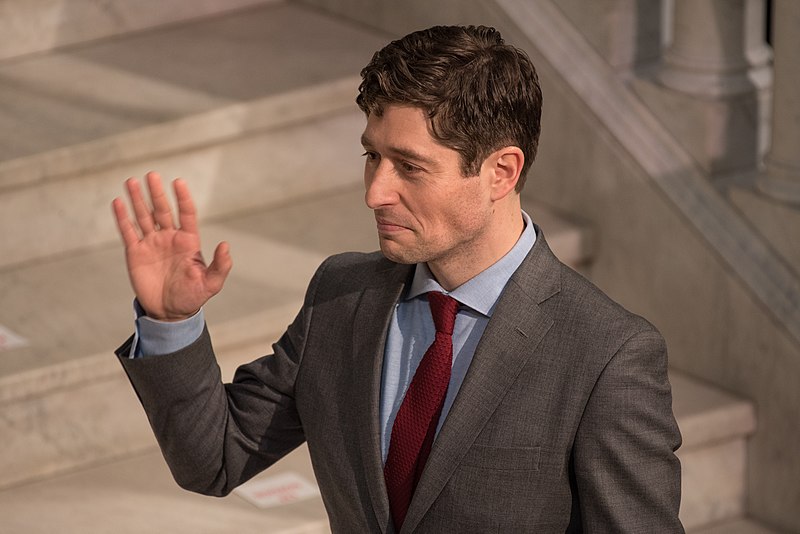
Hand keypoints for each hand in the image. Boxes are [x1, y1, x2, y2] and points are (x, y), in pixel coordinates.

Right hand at [112, 172, 231, 320]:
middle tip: (152, 175)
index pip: (187, 213)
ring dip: (138, 199)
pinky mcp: (136, 253)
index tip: (178, 182)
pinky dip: (123, 218)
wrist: (170, 313)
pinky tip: (118, 202)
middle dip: (156, 193)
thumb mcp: (211, 283)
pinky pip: (128, 231)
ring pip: (144, 216)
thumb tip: (225, 245)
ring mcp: (152, 243)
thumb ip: (220, 265)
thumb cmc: (193, 297)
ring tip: (131, 181)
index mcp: (189, 241)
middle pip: (163, 210)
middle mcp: (170, 237)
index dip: (183, 198)